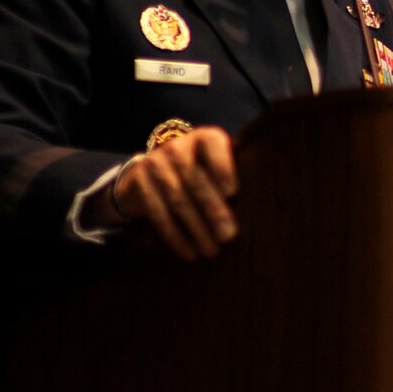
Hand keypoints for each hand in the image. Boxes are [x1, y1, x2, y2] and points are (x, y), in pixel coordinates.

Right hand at [93, 126, 239, 258]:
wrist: (147, 175)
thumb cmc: (199, 175)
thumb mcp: (214, 171)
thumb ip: (230, 183)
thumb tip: (254, 213)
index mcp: (203, 138)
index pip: (213, 145)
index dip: (222, 166)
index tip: (232, 192)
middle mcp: (177, 146)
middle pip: (196, 180)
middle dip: (214, 210)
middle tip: (228, 236)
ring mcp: (154, 162)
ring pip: (178, 200)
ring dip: (196, 229)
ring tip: (212, 250)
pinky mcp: (138, 181)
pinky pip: (158, 213)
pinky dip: (175, 236)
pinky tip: (189, 252)